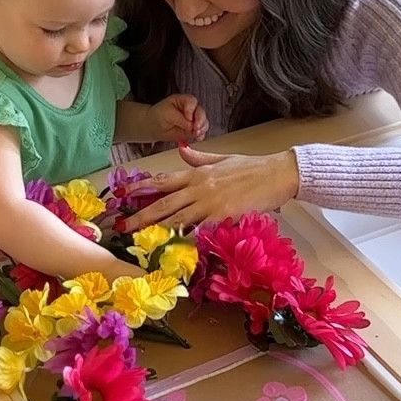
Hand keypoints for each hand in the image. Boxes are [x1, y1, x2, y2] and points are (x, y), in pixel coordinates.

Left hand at [124, 145, 298, 230]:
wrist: (277, 173)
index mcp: (197, 174)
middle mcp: (199, 188)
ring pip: (177, 219)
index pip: (162, 180)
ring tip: (140, 240)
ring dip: (157, 231)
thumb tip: (182, 151)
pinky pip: (200, 231)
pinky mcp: (223, 216)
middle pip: (163, 203)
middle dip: (140, 216)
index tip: (123, 194)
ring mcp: (210, 203)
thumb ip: (199, 158)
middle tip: (122, 226)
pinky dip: (186, 240)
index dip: (141, 187)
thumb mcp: (222, 158)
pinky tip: (173, 249)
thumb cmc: (253, 167)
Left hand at [150, 93, 208, 144]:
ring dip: (202, 128)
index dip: (191, 110)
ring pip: (203, 121)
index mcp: (183, 100)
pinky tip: (198, 138)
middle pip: (200, 111)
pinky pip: (201, 131)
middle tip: (196, 128)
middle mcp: (190, 109)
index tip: (188, 118)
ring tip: (196, 134)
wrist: (153, 127)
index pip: (192, 101)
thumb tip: (191, 126)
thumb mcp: (166, 114)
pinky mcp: (193, 129)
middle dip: (200, 120)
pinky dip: (201, 135)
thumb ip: (180, 119)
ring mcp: (193, 119)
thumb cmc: (158, 116)